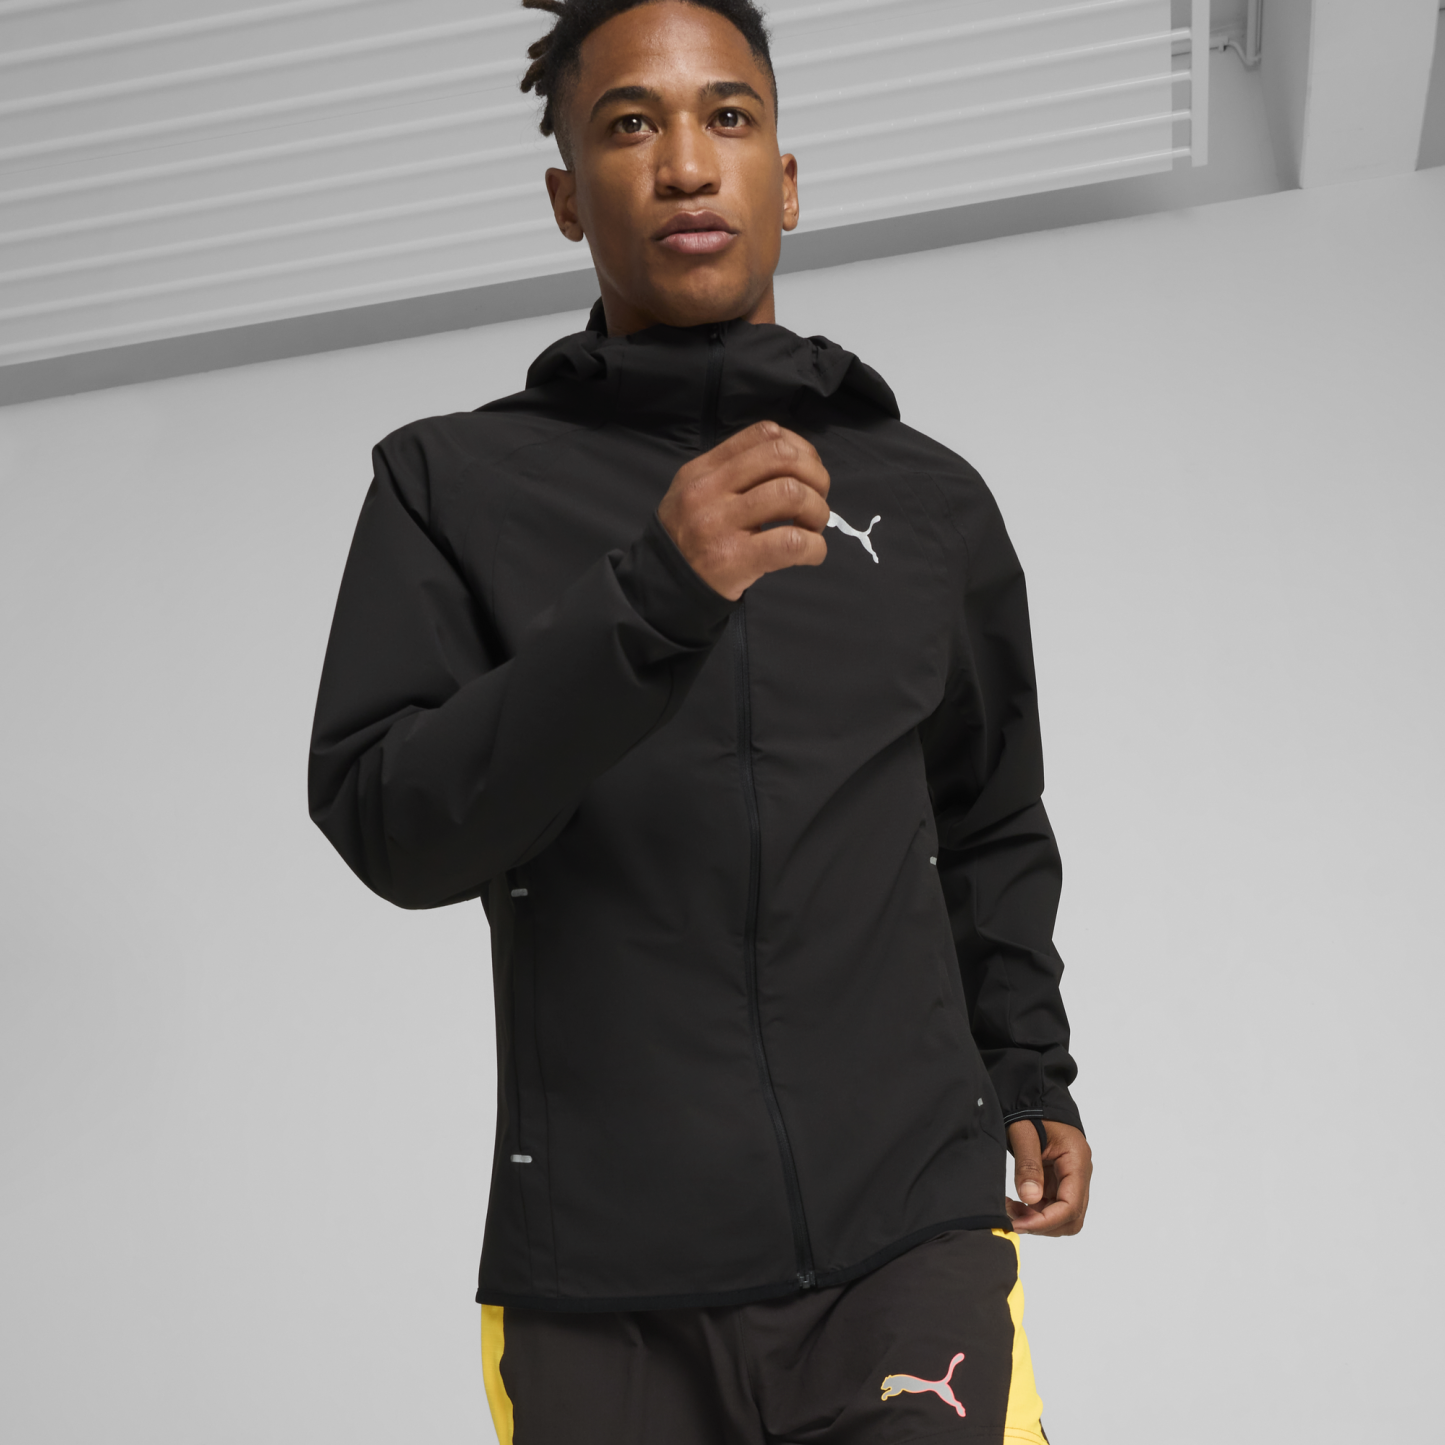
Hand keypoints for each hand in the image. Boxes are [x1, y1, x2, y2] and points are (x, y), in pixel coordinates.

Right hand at [657, 421, 830, 600]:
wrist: (662, 586)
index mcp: (704, 469)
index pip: (763, 434)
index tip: (807, 470)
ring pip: (791, 494)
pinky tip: (811, 552)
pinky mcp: (734, 558)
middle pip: (782, 458)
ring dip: (817, 510)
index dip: (799, 448)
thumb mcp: (695, 492)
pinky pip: (791, 542)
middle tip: (817, 498)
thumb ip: (734, 472)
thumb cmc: (688, 539)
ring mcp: (721, 524)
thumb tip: (793, 463)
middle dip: (815, 476)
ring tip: (812, 527)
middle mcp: (710, 490)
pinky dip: (814, 547)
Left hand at [1005, 1119, 1091, 1235]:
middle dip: (1043, 1224)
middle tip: (1012, 1218)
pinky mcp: (1059, 1179)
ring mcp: (1070, 1177)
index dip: (1046, 1221)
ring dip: (1038, 1219)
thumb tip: (1030, 1198)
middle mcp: (1079, 1172)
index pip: (1071, 1205)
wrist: (1032, 1095)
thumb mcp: (1024, 1133)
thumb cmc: (1030, 1109)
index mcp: (1077, 1159)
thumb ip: (1028, 1165)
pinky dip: (1035, 1211)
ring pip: (1063, 1215)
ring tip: (1010, 1209)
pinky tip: (1015, 1204)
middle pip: (1072, 1216)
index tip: (1020, 1224)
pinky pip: (1053, 1205)